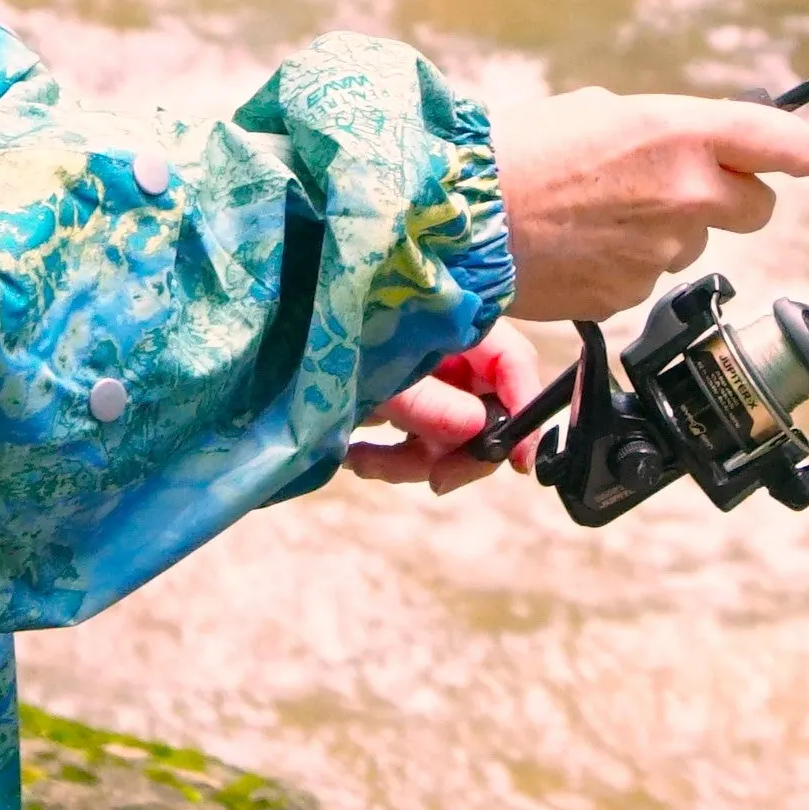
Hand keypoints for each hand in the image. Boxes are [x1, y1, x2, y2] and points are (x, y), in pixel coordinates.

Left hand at [346, 329, 540, 493]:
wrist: (283, 327)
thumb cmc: (333, 330)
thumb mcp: (382, 368)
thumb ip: (431, 399)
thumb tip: (478, 431)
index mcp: (459, 327)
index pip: (514, 367)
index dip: (524, 414)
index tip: (521, 463)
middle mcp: (453, 353)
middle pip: (487, 413)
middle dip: (461, 453)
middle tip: (437, 482)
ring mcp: (430, 379)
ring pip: (450, 437)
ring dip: (414, 463)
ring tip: (364, 465)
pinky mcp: (405, 401)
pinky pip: (416, 442)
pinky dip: (391, 458)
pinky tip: (355, 459)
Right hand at [488, 88, 808, 322]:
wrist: (458, 216)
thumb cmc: (516, 152)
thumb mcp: (596, 111)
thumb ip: (661, 130)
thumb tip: (691, 147)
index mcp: (680, 132)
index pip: (787, 144)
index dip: (795, 151)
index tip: (792, 157)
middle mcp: (686, 193)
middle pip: (758, 207)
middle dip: (729, 198)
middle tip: (677, 190)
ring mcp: (663, 250)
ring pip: (693, 246)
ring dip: (662, 234)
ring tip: (596, 217)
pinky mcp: (633, 294)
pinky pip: (647, 278)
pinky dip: (621, 265)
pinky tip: (577, 246)